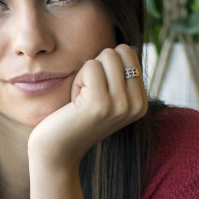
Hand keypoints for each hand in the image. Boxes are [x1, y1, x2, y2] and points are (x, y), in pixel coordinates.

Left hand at [26, 44, 146, 174]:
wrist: (57, 151)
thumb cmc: (76, 117)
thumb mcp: (106, 95)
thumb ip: (119, 75)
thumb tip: (126, 47)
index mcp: (141, 103)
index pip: (129, 54)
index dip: (106, 67)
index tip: (97, 93)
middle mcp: (136, 105)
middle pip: (120, 51)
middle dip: (98, 67)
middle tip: (88, 95)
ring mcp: (121, 105)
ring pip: (106, 56)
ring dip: (87, 74)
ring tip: (81, 100)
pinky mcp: (101, 104)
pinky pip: (90, 66)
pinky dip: (77, 80)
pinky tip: (75, 104)